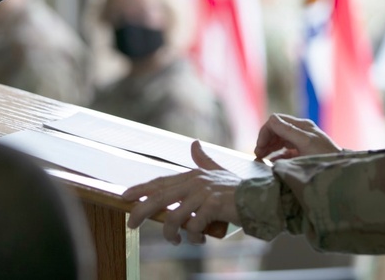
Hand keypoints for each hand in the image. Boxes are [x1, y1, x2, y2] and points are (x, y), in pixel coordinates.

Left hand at [123, 140, 241, 244]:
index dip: (141, 189)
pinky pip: (194, 227)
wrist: (260, 197)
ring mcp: (203, 194)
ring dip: (172, 234)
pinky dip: (194, 237)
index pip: (161, 182)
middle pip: (160, 197)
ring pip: (175, 217)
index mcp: (192, 175)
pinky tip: (198, 239)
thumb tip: (194, 143)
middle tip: (130, 224)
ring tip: (175, 241)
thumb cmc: (237, 188)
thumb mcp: (218, 172)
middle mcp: (195, 182)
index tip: (124, 197)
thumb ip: (204, 160)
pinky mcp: (212, 206)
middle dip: (142, 211)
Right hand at [254, 113, 340, 161]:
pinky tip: (272, 162)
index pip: (276, 121)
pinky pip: (286, 151)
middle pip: (276, 130)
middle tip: (258, 155)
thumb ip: (288, 130)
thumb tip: (270, 120)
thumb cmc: (325, 156)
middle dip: (265, 140)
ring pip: (280, 140)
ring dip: (269, 147)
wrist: (341, 171)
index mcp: (301, 125)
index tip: (259, 148)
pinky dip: (277, 155)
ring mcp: (303, 142)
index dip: (265, 133)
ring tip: (261, 158)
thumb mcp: (305, 142)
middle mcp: (301, 131)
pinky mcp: (305, 153)